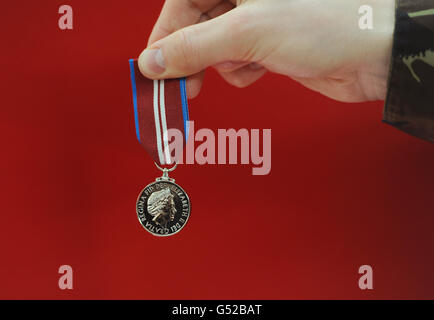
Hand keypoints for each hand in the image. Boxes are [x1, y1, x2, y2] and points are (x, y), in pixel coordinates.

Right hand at [138, 0, 394, 101]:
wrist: (376, 54)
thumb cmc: (330, 23)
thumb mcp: (248, 31)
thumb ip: (194, 46)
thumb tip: (154, 61)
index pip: (181, 2)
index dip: (164, 35)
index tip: (153, 66)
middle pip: (196, 25)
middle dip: (190, 57)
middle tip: (179, 85)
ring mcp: (259, 19)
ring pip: (216, 46)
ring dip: (222, 64)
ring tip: (243, 66)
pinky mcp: (270, 44)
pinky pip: (238, 60)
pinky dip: (243, 70)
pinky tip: (259, 70)